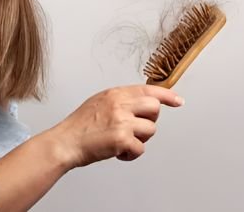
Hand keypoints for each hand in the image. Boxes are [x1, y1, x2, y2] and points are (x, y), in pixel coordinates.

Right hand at [47, 85, 183, 168]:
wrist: (65, 142)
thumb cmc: (79, 126)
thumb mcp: (99, 103)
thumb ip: (119, 100)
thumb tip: (140, 103)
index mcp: (115, 93)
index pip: (148, 90)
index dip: (167, 95)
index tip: (178, 101)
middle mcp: (120, 104)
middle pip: (154, 108)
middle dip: (150, 120)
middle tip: (136, 128)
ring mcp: (122, 120)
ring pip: (151, 130)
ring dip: (139, 139)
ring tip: (122, 141)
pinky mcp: (122, 139)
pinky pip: (140, 149)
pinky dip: (131, 155)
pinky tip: (118, 153)